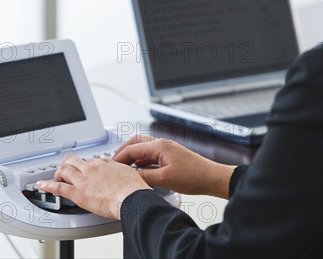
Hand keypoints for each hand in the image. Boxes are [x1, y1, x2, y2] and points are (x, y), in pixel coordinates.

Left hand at [36, 155, 150, 218]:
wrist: (131, 197)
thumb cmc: (133, 188)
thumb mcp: (128, 172)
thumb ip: (119, 171)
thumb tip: (119, 174)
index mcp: (104, 163)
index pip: (89, 161)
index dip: (84, 166)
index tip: (83, 171)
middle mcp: (91, 168)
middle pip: (72, 161)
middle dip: (67, 165)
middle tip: (65, 171)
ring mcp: (83, 179)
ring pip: (64, 170)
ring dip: (58, 174)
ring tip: (56, 179)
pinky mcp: (78, 193)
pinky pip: (58, 187)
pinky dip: (47, 185)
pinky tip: (41, 185)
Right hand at [114, 136, 236, 198]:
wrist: (211, 178)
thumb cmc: (193, 176)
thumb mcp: (164, 179)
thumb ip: (144, 177)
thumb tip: (129, 177)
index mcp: (159, 145)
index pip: (132, 148)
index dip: (119, 157)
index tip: (111, 166)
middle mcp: (162, 143)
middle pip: (136, 142)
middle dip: (123, 151)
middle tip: (114, 162)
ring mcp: (167, 149)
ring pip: (144, 148)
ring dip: (133, 155)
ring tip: (124, 167)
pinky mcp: (171, 156)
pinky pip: (151, 155)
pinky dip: (142, 160)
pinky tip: (139, 171)